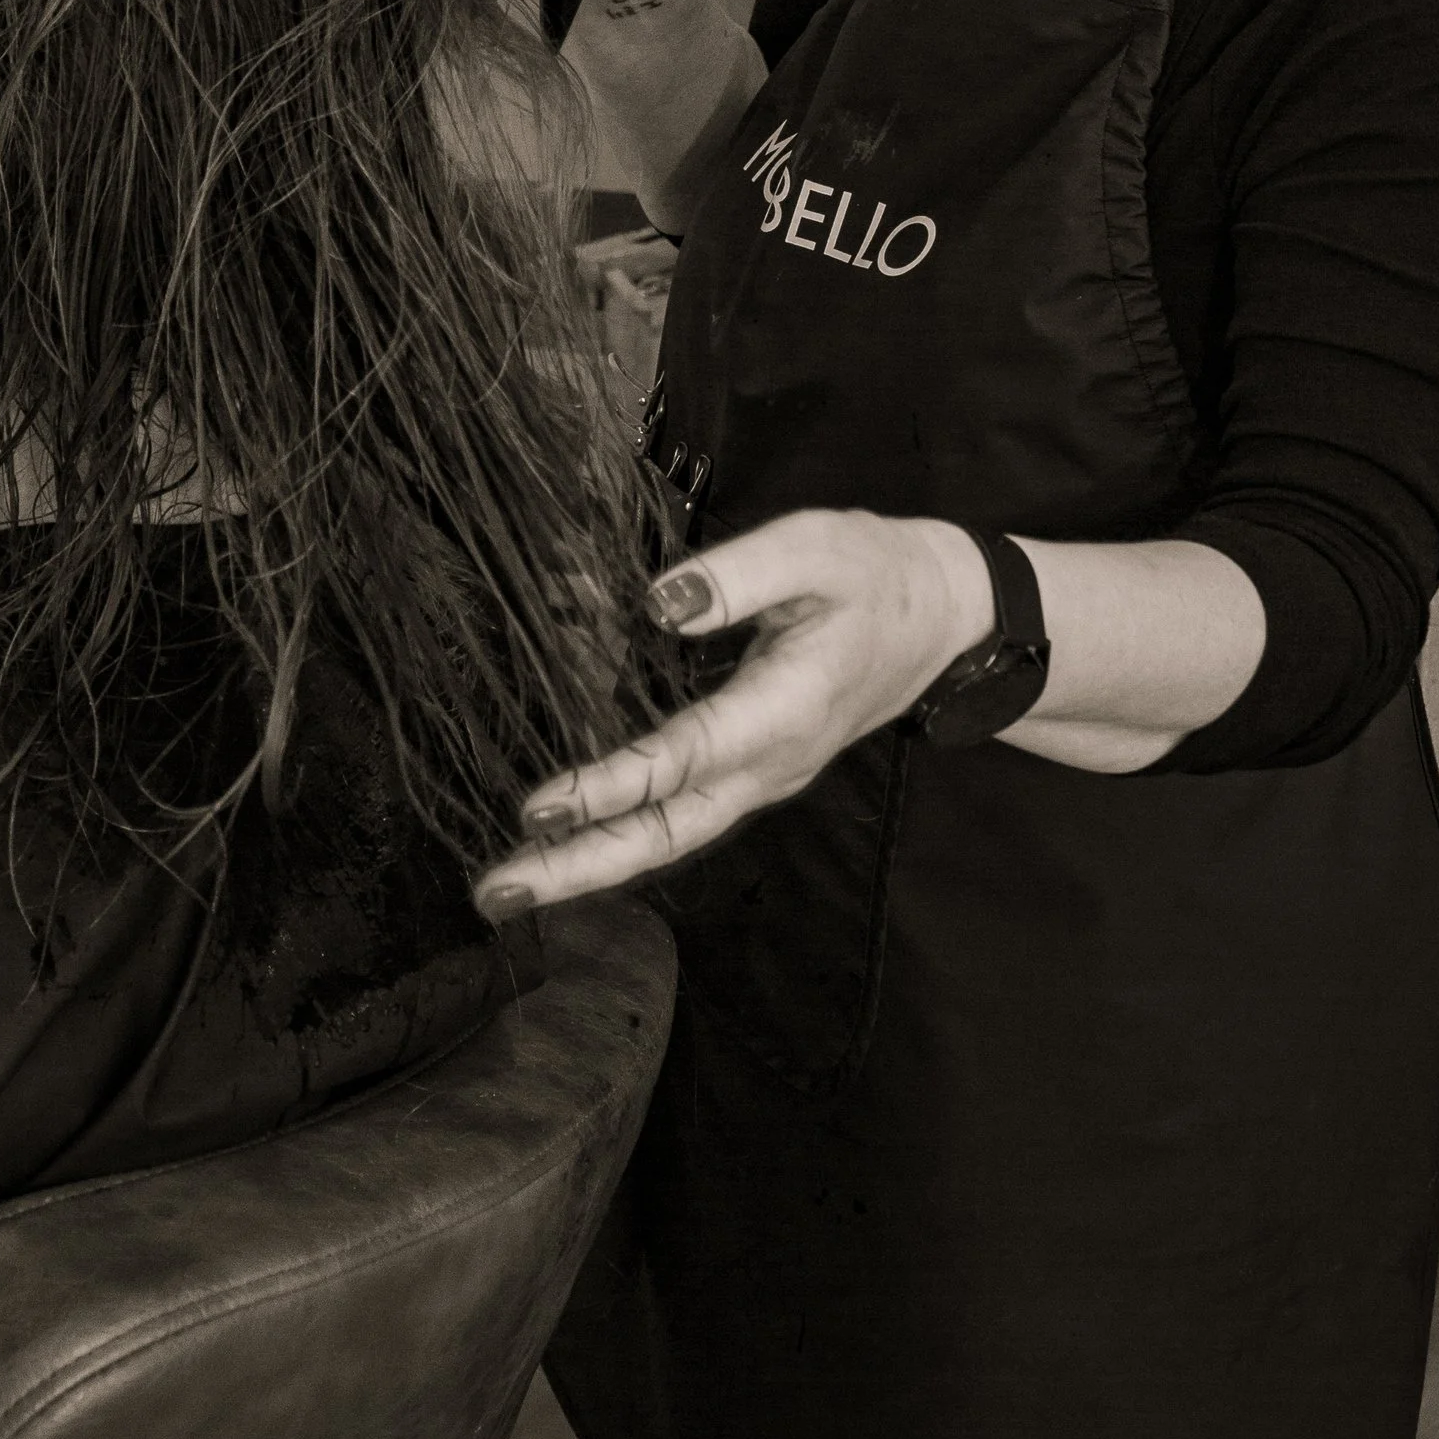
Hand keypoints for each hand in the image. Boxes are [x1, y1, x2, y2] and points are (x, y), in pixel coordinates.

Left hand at [472, 510, 993, 913]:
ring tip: (510, 885)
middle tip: (495, 891)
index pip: (685, 759)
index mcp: (785, 710)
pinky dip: (622, 836)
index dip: (610, 785)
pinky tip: (569, 841)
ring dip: (591, 865)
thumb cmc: (874, 573)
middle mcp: (772, 763)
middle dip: (580, 867)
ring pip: (673, 836)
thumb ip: (739, 573)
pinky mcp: (754, 770)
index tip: (537, 806)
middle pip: (668, 832)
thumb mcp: (815, 547)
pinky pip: (682, 818)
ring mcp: (764, 776)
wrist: (943, 617)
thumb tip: (662, 600)